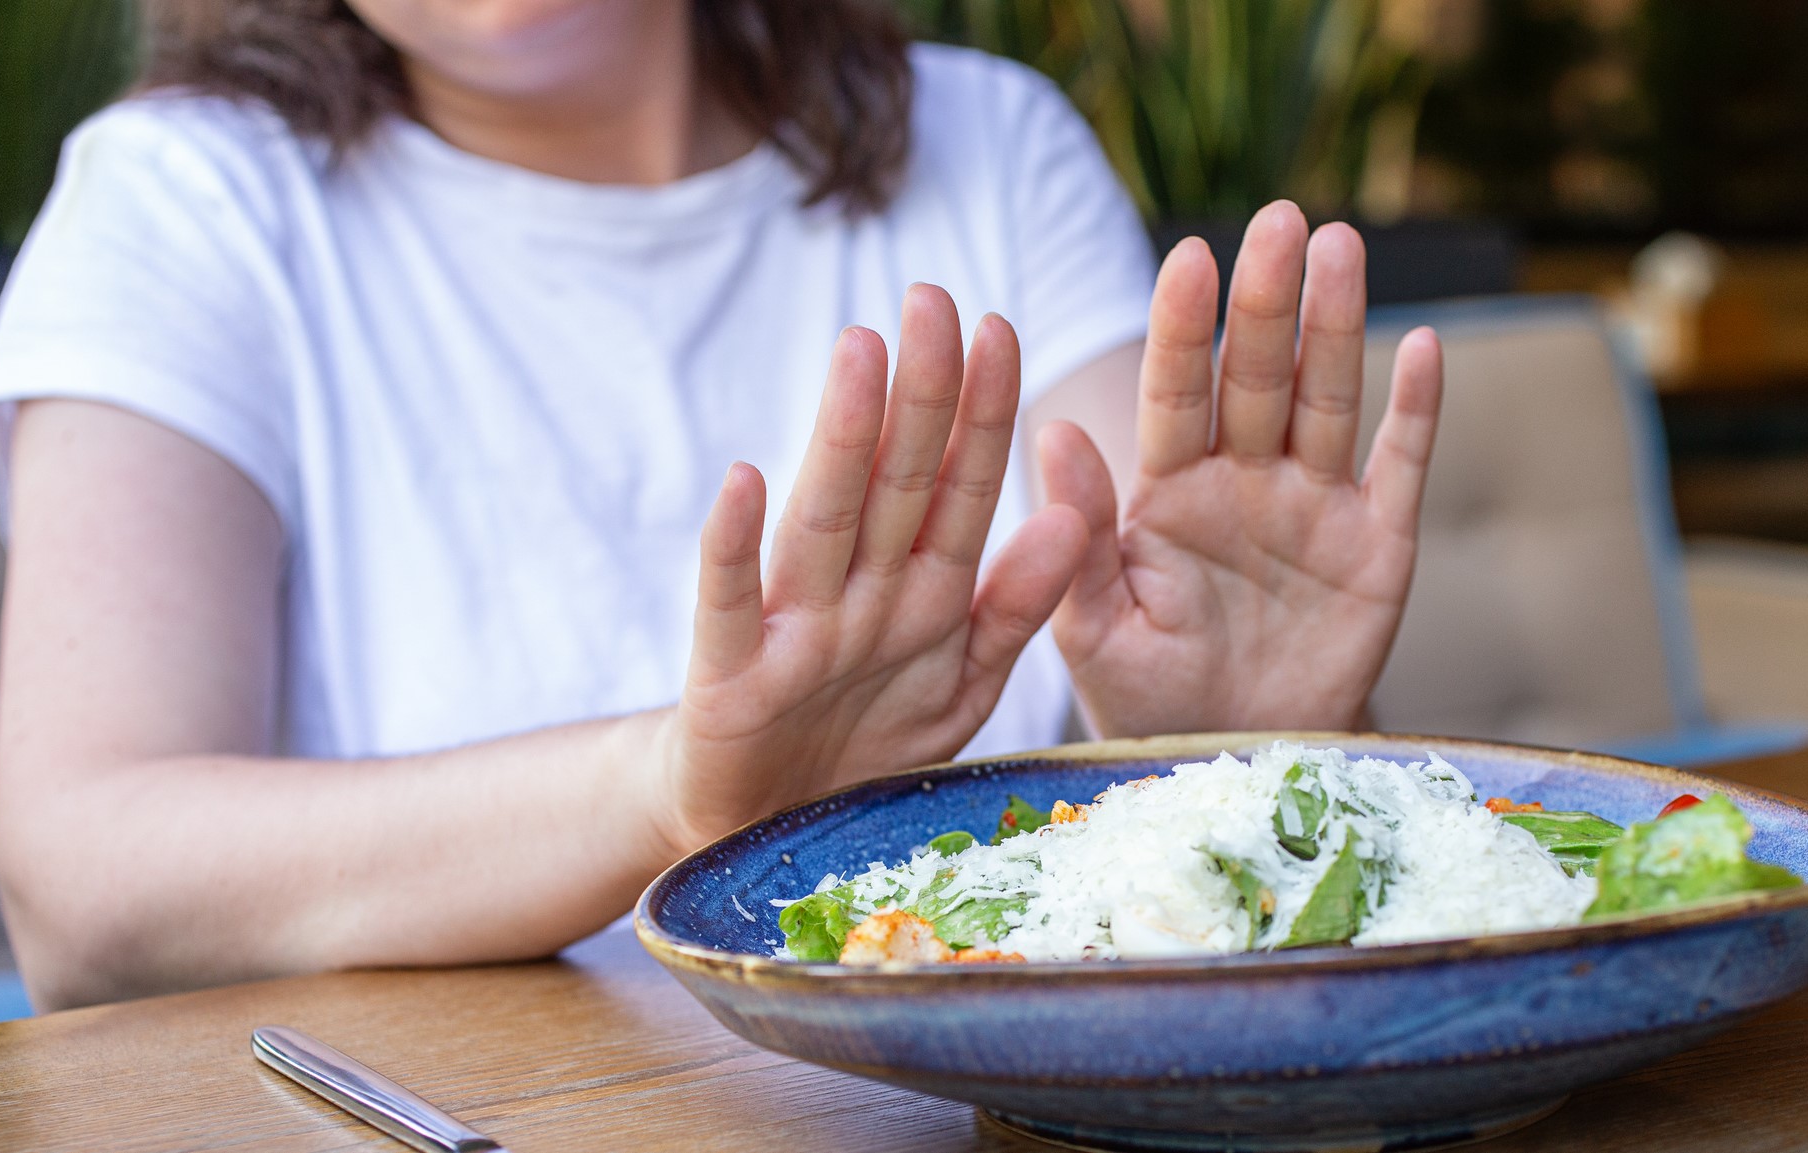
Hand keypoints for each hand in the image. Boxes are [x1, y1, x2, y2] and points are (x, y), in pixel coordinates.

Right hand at [653, 285, 1088, 853]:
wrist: (766, 840)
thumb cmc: (867, 746)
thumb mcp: (963, 683)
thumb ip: (1016, 607)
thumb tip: (1077, 517)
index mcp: (926, 593)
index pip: (961, 486)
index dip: (983, 411)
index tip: (1001, 325)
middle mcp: (861, 593)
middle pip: (896, 480)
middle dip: (922, 393)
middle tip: (935, 297)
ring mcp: (795, 631)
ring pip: (825, 518)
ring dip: (841, 438)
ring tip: (859, 353)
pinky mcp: (730, 681)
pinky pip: (734, 605)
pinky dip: (735, 547)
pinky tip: (745, 479)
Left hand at [1039, 201, 1442, 737]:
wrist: (1232, 765)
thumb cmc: (1149, 696)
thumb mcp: (1096, 631)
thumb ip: (1079, 541)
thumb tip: (1049, 432)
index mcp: (1169, 494)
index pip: (1174, 394)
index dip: (1182, 329)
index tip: (1187, 258)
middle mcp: (1244, 481)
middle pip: (1257, 376)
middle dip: (1266, 300)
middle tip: (1278, 219)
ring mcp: (1315, 507)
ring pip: (1327, 399)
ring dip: (1336, 325)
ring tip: (1340, 245)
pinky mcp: (1378, 547)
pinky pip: (1399, 468)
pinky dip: (1415, 412)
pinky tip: (1425, 346)